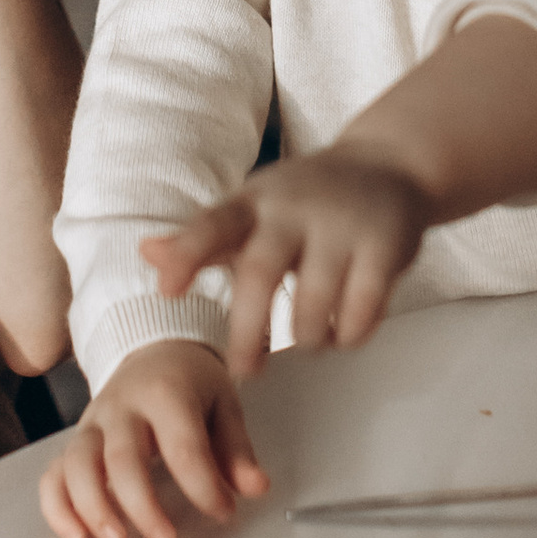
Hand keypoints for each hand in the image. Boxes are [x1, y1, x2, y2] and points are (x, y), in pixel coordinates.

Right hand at [38, 339, 268, 537]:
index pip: (181, 444)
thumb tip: (255, 488)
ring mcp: (92, 424)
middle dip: (142, 506)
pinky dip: (57, 508)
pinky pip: (53, 474)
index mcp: (166, 393)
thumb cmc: (190, 382)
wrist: (152, 350)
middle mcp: (122, 407)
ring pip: (77, 465)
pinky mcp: (75, 441)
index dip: (202, 485)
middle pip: (122, 458)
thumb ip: (236, 449)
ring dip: (94, 508)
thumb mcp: (223, 403)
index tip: (224, 512)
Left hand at [143, 152, 434, 378]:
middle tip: (245, 372)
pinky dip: (349, 335)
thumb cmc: (306, 200)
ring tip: (308, 340)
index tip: (165, 291)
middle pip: (261, 272)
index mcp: (255, 201)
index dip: (187, 255)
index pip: (212, 224)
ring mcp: (342, 226)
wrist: (391, 165)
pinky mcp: (385, 247)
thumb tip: (145, 252)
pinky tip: (345, 331)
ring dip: (308, 337)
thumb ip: (202, 239)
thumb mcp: (252, 209)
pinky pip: (362, 311)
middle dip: (248, 331)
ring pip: (314, 304)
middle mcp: (294, 209)